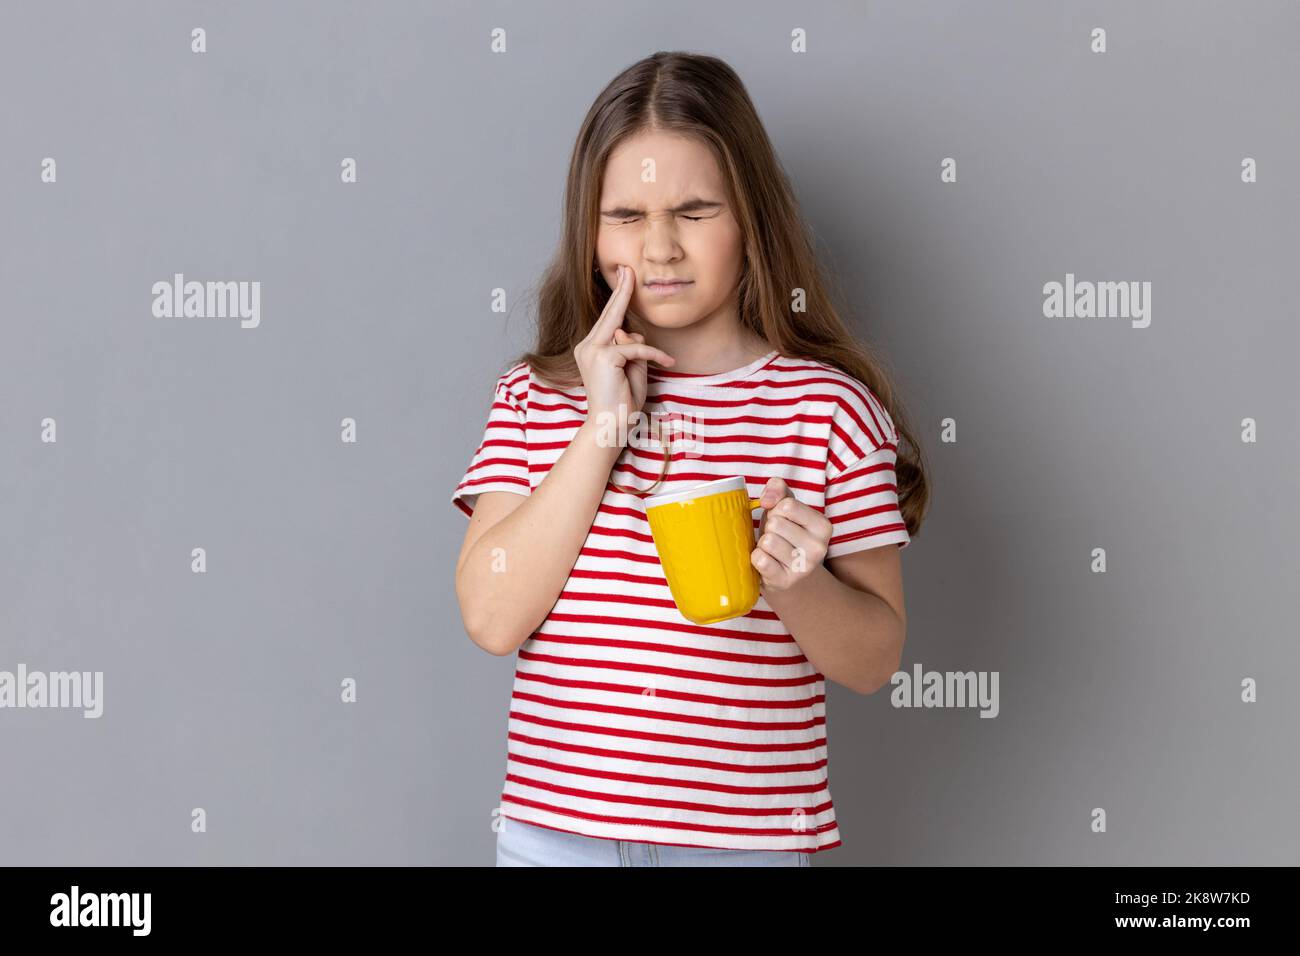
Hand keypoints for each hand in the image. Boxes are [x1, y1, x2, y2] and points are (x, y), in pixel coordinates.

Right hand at [574, 264, 674, 440]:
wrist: (611, 424)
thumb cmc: (623, 400)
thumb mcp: (632, 368)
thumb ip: (631, 347)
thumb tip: (629, 332)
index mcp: (590, 348)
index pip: (607, 319)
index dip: (617, 298)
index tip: (625, 276)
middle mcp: (586, 346)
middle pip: (610, 314)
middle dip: (622, 291)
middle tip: (629, 269)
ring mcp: (592, 350)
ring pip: (626, 334)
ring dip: (646, 351)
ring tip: (661, 364)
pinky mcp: (604, 357)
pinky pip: (636, 347)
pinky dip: (653, 354)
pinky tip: (667, 363)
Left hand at [750, 477, 831, 591]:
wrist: (786, 574)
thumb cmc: (784, 534)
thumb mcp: (784, 507)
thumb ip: (778, 488)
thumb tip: (767, 499)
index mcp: (823, 526)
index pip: (787, 505)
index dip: (776, 510)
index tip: (782, 521)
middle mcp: (819, 548)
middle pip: (776, 523)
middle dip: (769, 528)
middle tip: (777, 538)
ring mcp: (803, 567)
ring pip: (767, 541)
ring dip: (763, 544)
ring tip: (772, 550)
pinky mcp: (785, 581)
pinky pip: (760, 559)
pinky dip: (756, 558)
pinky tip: (767, 562)